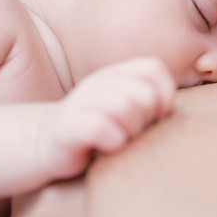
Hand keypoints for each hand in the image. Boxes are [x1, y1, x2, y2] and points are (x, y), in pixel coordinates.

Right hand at [36, 57, 175, 178]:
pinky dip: (113, 142)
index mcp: (115, 74)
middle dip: (146, 119)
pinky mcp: (68, 126)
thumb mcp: (124, 108)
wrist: (47, 142)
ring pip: (125, 108)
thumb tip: (170, 111)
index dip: (165, 92)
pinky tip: (107, 147)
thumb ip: (148, 101)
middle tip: (133, 131)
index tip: (158, 115)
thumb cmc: (96, 127)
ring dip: (131, 131)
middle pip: (144, 94)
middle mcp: (98, 82)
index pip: (154, 68)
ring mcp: (81, 101)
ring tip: (121, 139)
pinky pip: (102, 129)